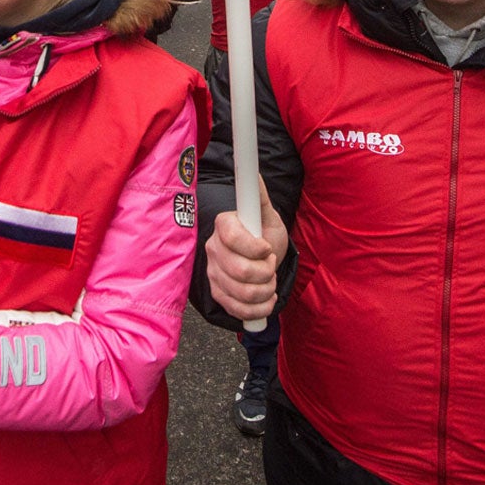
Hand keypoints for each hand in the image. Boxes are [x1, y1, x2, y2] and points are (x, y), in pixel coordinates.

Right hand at [204, 185, 287, 321]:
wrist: (263, 258)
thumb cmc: (265, 234)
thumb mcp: (267, 215)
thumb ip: (259, 196)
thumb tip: (255, 174)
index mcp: (223, 225)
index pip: (233, 239)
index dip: (256, 248)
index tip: (267, 248)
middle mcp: (213, 248)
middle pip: (240, 271)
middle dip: (266, 272)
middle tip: (271, 264)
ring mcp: (213, 273)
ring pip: (243, 293)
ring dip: (267, 290)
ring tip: (270, 281)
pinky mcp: (218, 294)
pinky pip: (239, 310)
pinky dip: (260, 308)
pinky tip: (267, 298)